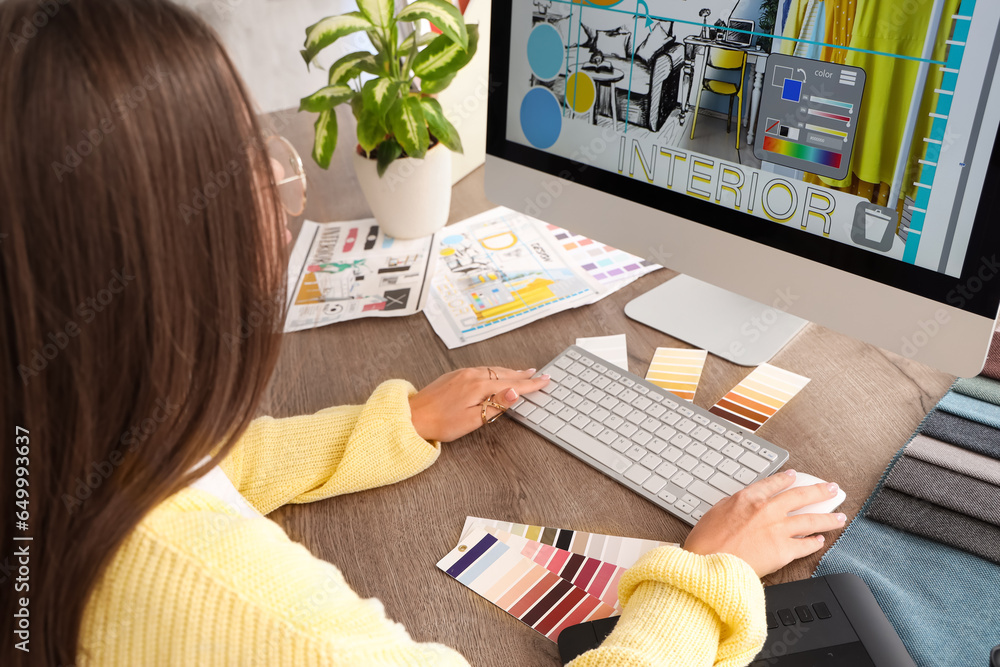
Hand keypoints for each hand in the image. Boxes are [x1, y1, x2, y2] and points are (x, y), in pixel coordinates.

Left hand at [408, 367, 549, 442]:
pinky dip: (495, 371)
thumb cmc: (440, 423)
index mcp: (478, 386)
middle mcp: (471, 375)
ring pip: (493, 370)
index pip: (511, 384)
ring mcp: (462, 373)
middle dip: (523, 375)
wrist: (412, 416)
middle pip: (504, 373)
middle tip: (538, 374)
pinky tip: (496, 373)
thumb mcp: (472, 420)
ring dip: (509, 371)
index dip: (530, 384)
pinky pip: (482, 369)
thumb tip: (514, 392)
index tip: (544, 380)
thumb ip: (495, 405)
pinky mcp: (455, 375)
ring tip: (522, 373)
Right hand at [683, 470, 846, 576]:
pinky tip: (820, 540)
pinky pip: (806, 544)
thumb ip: (731, 506)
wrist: (711, 565)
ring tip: (839, 516)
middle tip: (831, 489)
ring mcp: (778, 530)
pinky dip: (815, 542)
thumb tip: (739, 505)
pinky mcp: (784, 551)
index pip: (774, 484)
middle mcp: (767, 510)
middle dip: (819, 491)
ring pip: (811, 519)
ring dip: (827, 517)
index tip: (795, 476)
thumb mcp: (714, 513)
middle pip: (800, 496)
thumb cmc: (707, 543)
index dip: (786, 479)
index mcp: (748, 498)